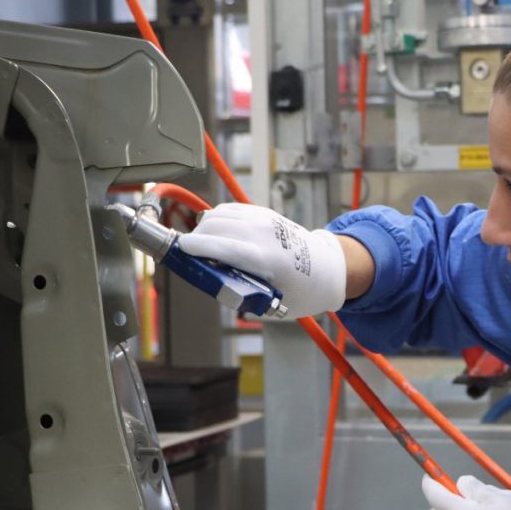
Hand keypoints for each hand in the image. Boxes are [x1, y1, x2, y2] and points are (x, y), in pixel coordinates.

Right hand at [176, 203, 348, 316]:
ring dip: (205, 228)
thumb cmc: (300, 290)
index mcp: (266, 258)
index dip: (198, 246)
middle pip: (216, 226)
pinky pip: (229, 210)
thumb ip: (239, 289)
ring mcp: (264, 219)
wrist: (328, 269)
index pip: (223, 247)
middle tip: (190, 255)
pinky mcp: (263, 212)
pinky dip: (217, 220)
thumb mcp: (269, 299)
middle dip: (197, 238)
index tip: (182, 248)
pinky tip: (216, 233)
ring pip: (219, 214)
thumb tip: (209, 277)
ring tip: (202, 244)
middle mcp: (264, 233)